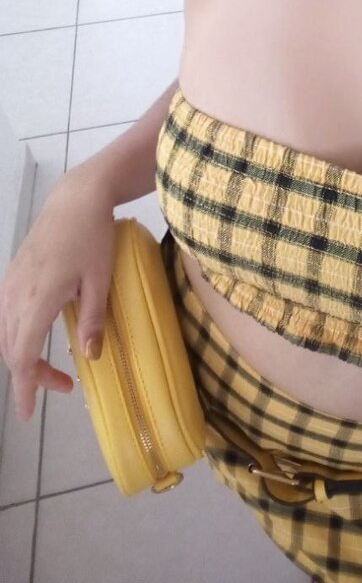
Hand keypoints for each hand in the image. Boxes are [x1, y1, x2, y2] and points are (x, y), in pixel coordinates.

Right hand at [0, 173, 116, 421]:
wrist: (76, 198)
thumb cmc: (93, 237)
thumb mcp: (100, 280)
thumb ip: (94, 320)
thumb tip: (91, 357)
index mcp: (37, 301)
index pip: (22, 357)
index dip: (25, 388)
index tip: (28, 414)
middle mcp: (15, 295)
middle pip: (11, 350)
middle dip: (30, 375)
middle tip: (62, 385)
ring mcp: (10, 283)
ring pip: (4, 333)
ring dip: (22, 355)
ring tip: (50, 366)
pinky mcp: (12, 273)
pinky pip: (5, 315)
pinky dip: (15, 334)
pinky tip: (35, 335)